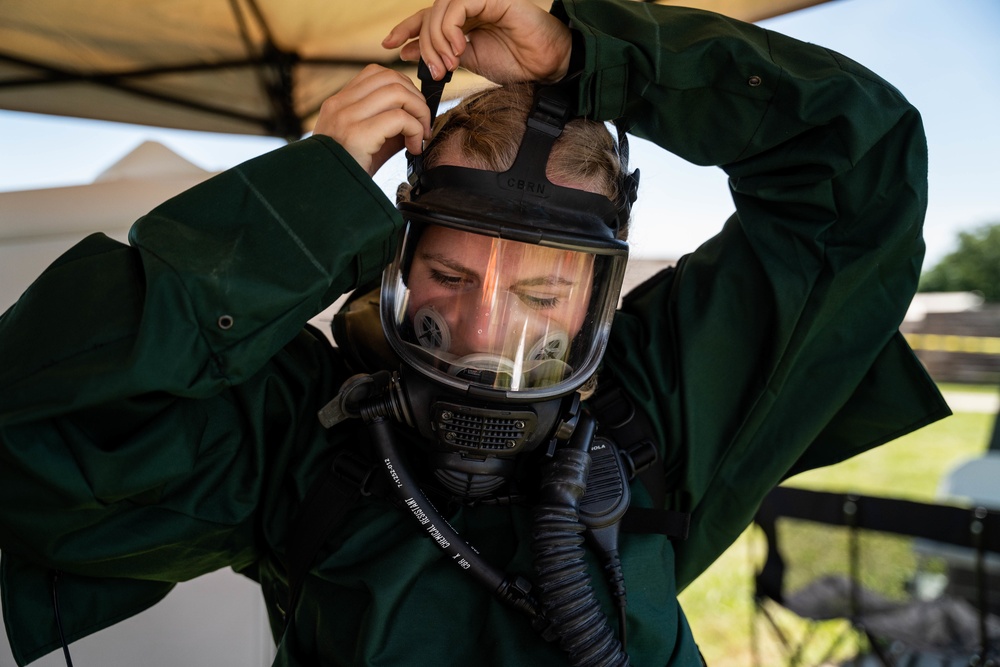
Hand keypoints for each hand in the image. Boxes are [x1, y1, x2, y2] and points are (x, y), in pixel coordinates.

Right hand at [312, 64, 431, 175]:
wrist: (326, 197)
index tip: (412, 110)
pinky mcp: (357, 135)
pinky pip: (399, 118)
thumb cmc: (348, 173)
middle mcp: (339, 105)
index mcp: (338, 103)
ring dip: (419, 112)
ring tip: (420, 135)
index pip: (376, 73)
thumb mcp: (366, 142)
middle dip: (416, 98)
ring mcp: (346, 118)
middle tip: (423, 125)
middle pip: (390, 78)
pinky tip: (414, 147)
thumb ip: (387, 125)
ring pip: (397, 92)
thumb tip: (418, 116)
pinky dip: (415, 129)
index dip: (403, 86)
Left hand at [383, 0, 571, 83]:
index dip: (406, 29)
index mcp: (464, 19)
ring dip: (437, 41)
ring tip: (449, 64)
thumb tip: (411, 53)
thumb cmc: (517, 63)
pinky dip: (451, 29)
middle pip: (430, 15)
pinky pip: (458, 6)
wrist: (546, 66)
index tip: (390, 45)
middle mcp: (470, 5)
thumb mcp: (470, 61)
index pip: (427, 17)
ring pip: (440, 10)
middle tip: (433, 70)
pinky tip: (459, 49)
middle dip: (424, 44)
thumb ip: (443, 54)